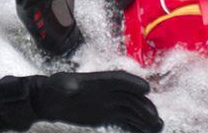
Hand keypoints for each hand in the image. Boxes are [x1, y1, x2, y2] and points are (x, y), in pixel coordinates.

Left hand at [31, 71, 162, 132]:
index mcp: (98, 80)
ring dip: (144, 118)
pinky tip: (145, 132)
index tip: (145, 89)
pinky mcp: (107, 115)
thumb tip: (71, 88)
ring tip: (158, 127)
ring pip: (131, 110)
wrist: (49, 100)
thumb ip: (66, 86)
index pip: (119, 79)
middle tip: (156, 119)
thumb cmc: (53, 89)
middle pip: (130, 97)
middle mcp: (107, 91)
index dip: (132, 83)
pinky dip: (136, 126)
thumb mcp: (57, 85)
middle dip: (143, 107)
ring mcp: (108, 103)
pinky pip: (125, 120)